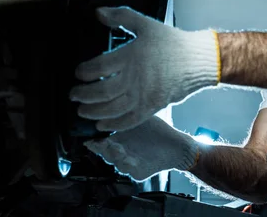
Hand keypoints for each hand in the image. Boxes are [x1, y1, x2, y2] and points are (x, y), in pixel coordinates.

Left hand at [70, 7, 219, 130]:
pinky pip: (129, 120)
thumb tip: (98, 12)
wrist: (197, 61)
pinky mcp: (152, 106)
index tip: (77, 73)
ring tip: (82, 111)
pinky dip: (113, 124)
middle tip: (73, 95)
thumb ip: (121, 16)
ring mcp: (143, 94)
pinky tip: (102, 124)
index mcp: (130, 56)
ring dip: (93, 111)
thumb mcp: (145, 24)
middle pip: (101, 91)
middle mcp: (134, 77)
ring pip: (112, 108)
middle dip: (83, 95)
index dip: (84, 72)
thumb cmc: (172, 42)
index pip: (98, 67)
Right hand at [84, 116, 198, 180]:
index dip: (93, 138)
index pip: (98, 140)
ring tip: (117, 148)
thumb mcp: (136, 117)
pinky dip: (129, 164)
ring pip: (115, 161)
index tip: (90, 133)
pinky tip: (131, 159)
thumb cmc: (155, 130)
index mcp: (115, 140)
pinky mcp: (138, 172)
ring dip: (114, 154)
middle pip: (103, 152)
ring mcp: (127, 163)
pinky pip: (130, 170)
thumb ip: (121, 112)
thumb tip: (108, 95)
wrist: (175, 144)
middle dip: (101, 147)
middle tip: (100, 141)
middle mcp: (118, 152)